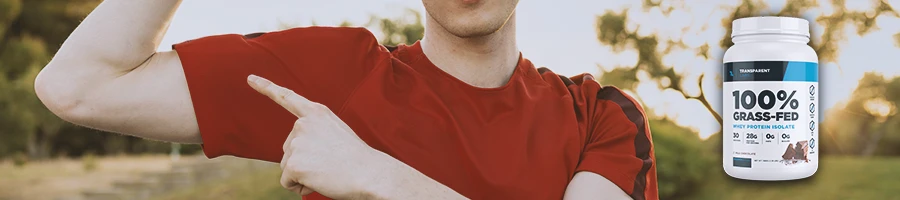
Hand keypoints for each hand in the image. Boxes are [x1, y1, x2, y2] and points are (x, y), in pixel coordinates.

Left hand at [247, 75, 386, 198]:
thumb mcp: (337, 133)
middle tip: (330, 163)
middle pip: (287, 148)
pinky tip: (320, 180)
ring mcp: (297, 143)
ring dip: (303, 175)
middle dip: (303, 161)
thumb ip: (315, 133)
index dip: (266, 87)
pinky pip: (287, 182)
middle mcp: (302, 124)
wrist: (370, 173)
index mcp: (316, 113)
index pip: (287, 97)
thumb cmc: (358, 158)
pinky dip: (300, 186)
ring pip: (287, 167)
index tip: (249, 79)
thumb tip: (296, 155)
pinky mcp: (293, 164)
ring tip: (328, 171)